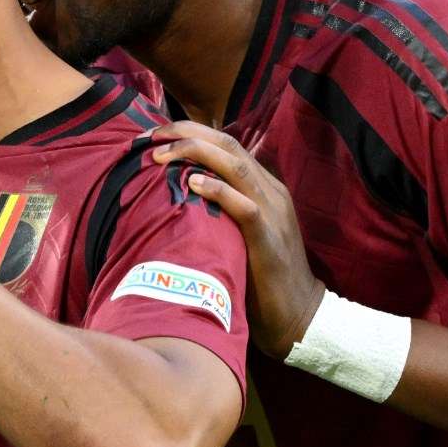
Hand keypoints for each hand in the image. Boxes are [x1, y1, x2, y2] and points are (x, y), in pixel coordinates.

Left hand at [149, 121, 321, 358]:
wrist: (298, 313)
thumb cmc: (259, 274)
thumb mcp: (237, 231)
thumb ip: (217, 209)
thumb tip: (173, 196)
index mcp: (262, 186)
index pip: (226, 144)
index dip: (190, 133)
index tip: (153, 135)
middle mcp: (269, 191)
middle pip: (228, 145)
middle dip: (186, 133)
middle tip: (149, 136)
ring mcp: (272, 212)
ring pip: (236, 166)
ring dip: (195, 153)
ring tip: (160, 154)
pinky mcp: (268, 238)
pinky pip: (245, 206)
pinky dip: (219, 191)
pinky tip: (193, 184)